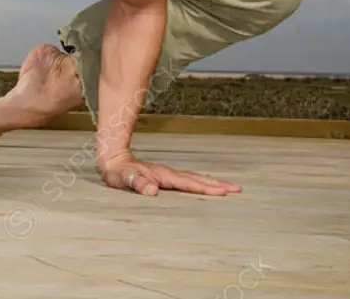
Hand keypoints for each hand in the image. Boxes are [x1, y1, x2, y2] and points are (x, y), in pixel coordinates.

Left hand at [97, 151, 241, 196]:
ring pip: (194, 178)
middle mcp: (168, 173)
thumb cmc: (118, 172)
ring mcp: (168, 174)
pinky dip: (201, 182)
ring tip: (229, 187)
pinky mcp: (165, 176)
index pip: (188, 183)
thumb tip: (152, 191)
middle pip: (197, 179)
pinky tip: (206, 186)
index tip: (223, 191)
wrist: (112, 158)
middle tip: (237, 189)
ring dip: (211, 183)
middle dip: (217, 185)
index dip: (205, 188)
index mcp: (162, 175)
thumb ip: (138, 183)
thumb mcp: (124, 179)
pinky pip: (187, 180)